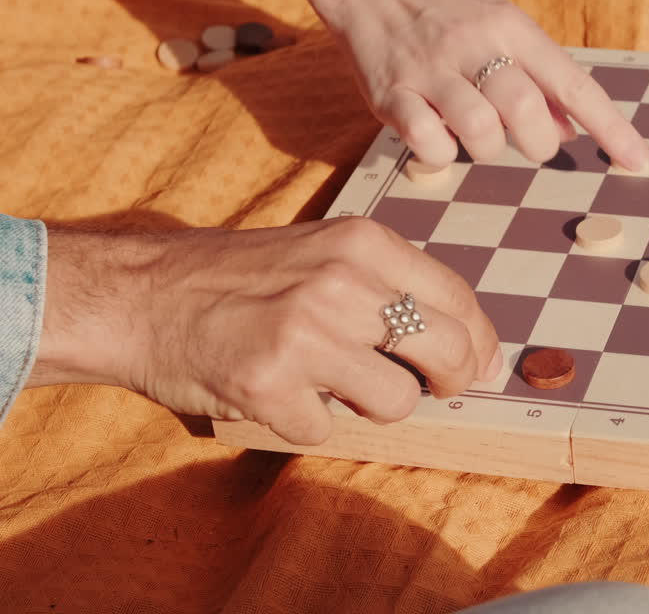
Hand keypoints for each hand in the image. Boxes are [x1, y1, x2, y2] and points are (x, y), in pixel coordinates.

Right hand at [32, 217, 500, 445]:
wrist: (141, 295)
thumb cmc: (242, 278)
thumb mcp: (327, 253)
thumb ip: (397, 289)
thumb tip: (479, 353)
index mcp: (364, 243)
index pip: (460, 300)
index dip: (481, 344)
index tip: (480, 369)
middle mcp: (341, 283)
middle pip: (449, 352)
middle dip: (449, 382)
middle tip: (426, 388)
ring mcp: (305, 335)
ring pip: (398, 402)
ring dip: (373, 406)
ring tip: (332, 383)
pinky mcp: (269, 385)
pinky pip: (327, 431)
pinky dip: (306, 423)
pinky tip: (279, 393)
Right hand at [315, 0, 648, 169]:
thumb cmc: (446, 6)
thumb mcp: (501, 22)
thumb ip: (538, 73)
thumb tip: (572, 127)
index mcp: (511, 28)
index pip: (573, 84)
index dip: (611, 128)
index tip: (639, 160)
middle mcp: (474, 47)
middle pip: (527, 115)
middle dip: (537, 143)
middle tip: (525, 137)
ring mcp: (431, 72)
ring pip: (481, 135)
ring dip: (487, 147)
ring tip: (474, 128)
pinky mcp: (391, 96)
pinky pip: (430, 145)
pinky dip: (441, 153)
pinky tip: (436, 130)